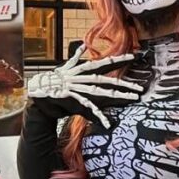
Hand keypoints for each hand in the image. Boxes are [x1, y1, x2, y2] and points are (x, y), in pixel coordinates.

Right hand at [27, 46, 143, 128]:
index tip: (134, 57)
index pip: (104, 63)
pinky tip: (108, 123)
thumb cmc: (56, 92)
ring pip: (102, 91)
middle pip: (107, 79)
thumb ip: (79, 69)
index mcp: (82, 71)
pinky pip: (88, 108)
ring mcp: (77, 88)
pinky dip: (98, 117)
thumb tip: (85, 56)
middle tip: (140, 87)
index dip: (119, 59)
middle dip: (125, 83)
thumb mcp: (70, 81)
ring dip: (118, 95)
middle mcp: (81, 78)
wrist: (38, 96)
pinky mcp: (72, 99)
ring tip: (133, 98)